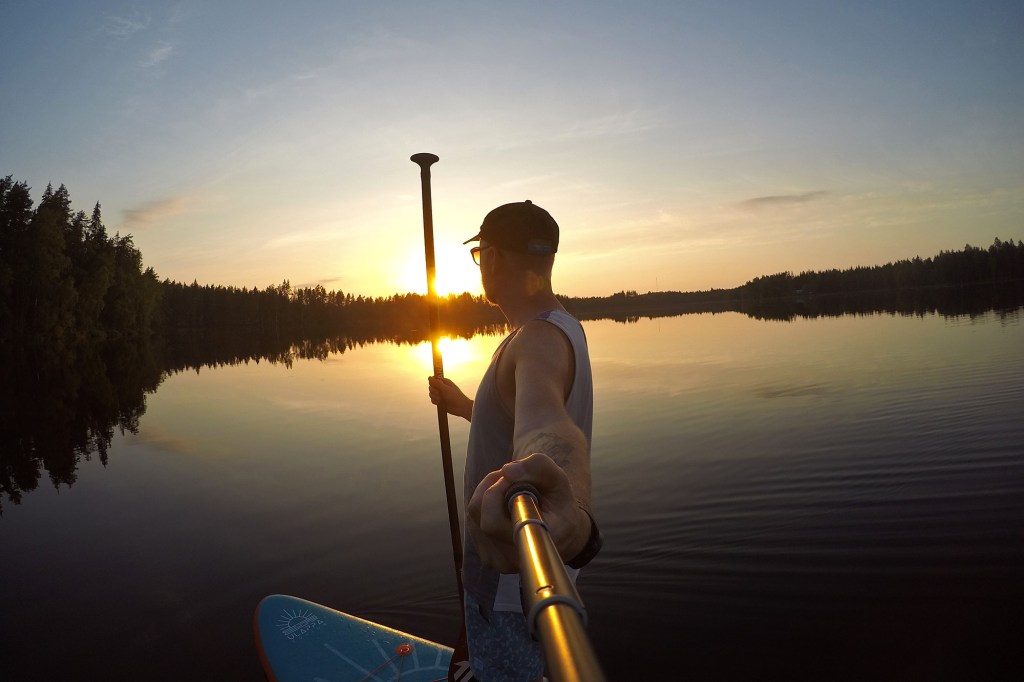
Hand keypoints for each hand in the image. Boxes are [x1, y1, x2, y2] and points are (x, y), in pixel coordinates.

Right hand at [427, 376, 472, 420]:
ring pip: (431, 394)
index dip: (433, 383)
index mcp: (444, 382)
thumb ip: (437, 383)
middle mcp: (441, 387)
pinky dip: (435, 402)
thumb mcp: (445, 388)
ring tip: (441, 399)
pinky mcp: (439, 401)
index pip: (433, 380)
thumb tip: (429, 377)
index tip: (435, 386)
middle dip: (434, 391)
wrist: (460, 407)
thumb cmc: (455, 396)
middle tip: (440, 394)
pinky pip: (432, 400)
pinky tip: (440, 403)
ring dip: (435, 397)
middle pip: (431, 387)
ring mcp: (440, 394)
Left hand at [467, 453, 589, 572]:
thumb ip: (538, 467)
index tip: (513, 478)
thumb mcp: (558, 479)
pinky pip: (473, 522)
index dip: (497, 492)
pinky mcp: (488, 558)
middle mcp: (514, 558)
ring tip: (509, 489)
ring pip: (474, 516)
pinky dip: (484, 505)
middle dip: (491, 486)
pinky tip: (503, 503)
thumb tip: (507, 470)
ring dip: (487, 493)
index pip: (494, 522)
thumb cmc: (559, 506)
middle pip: (481, 515)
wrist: (563, 536)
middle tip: (509, 477)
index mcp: (535, 541)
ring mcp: (498, 562)